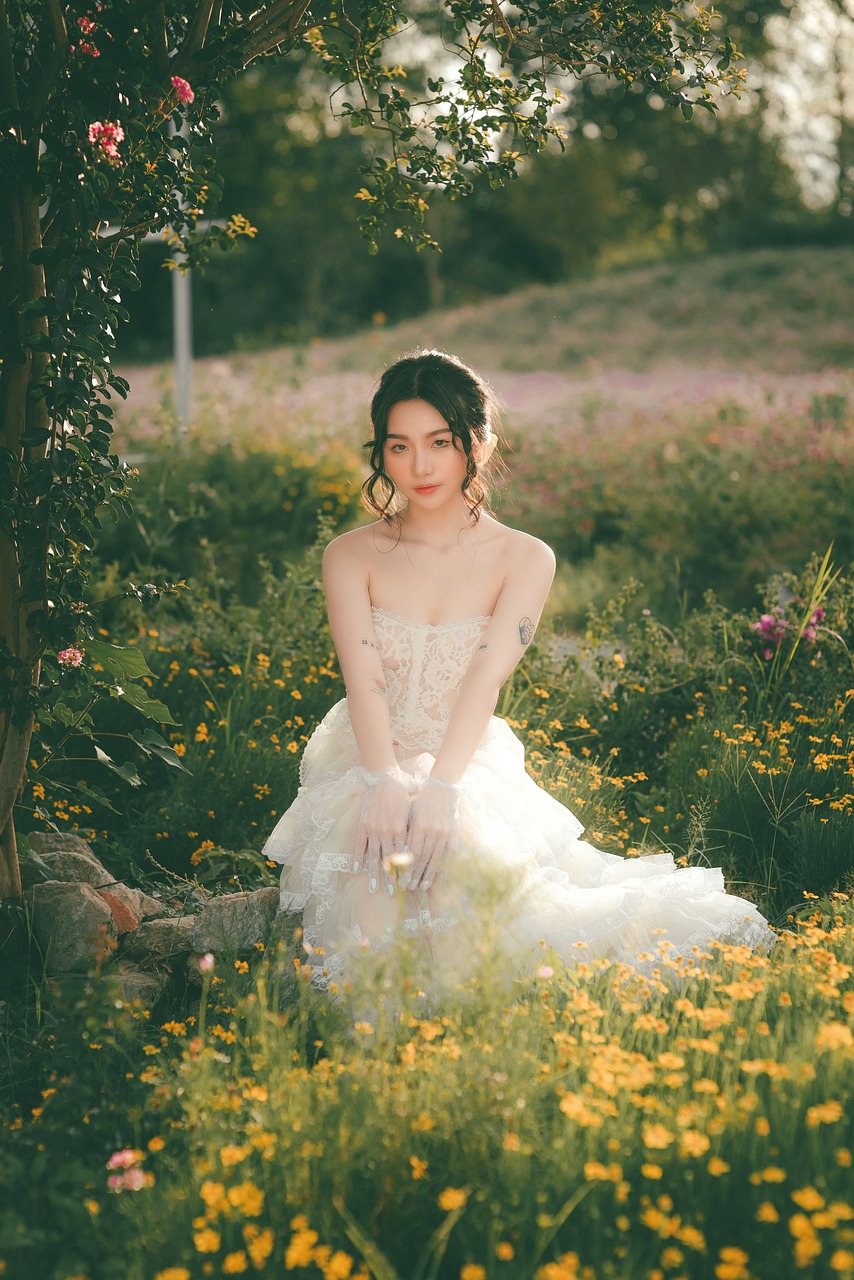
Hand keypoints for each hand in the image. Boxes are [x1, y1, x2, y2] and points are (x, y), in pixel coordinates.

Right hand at [355, 767, 410, 893]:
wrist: (385, 780)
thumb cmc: (402, 798)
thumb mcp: (410, 815)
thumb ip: (410, 834)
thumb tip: (415, 854)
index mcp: (400, 829)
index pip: (403, 856)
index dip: (405, 872)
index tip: (407, 885)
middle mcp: (386, 831)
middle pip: (388, 860)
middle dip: (390, 878)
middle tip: (392, 893)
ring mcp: (372, 828)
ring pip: (373, 855)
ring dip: (374, 873)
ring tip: (373, 888)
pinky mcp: (362, 824)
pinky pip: (359, 844)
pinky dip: (357, 857)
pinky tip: (356, 869)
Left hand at [407, 778, 458, 891]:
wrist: (442, 790)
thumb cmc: (421, 803)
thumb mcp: (410, 815)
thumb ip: (406, 833)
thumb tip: (395, 855)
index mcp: (419, 825)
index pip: (412, 852)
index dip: (406, 867)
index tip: (401, 879)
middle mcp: (432, 830)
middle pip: (423, 858)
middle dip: (415, 874)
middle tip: (409, 887)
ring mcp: (445, 833)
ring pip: (436, 858)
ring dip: (429, 874)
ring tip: (423, 886)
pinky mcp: (454, 834)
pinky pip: (449, 854)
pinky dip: (444, 866)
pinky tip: (440, 877)